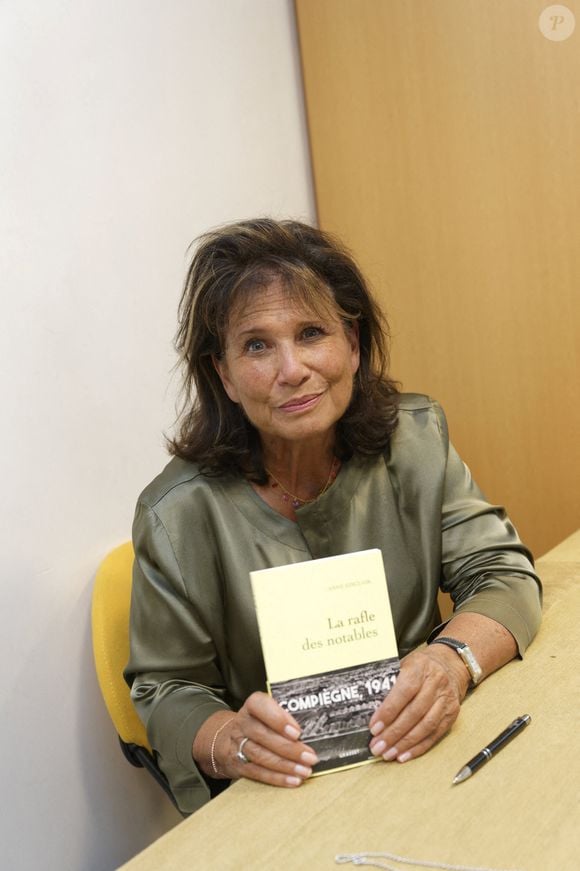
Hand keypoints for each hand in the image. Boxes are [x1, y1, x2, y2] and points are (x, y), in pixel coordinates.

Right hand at [196, 692, 318, 788]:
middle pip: (263, 735)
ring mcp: (238, 744)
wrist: (226, 739)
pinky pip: (257, 773)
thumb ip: (285, 716)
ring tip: (305, 771)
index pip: (259, 705)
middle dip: (289, 748)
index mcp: (252, 706)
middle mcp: (243, 723)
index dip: (278, 718)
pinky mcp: (238, 764)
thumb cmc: (259, 723)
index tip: (296, 731)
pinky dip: (277, 778)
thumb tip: (313, 729)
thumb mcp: (268, 712)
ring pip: (261, 756)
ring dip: (286, 766)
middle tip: (310, 756)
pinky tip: (293, 780)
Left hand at [368, 645, 467, 763]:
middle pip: (414, 712)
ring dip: (405, 743)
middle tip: (378, 746)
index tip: (374, 727)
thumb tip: (368, 705)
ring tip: (389, 754)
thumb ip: (389, 682)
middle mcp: (436, 683)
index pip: (404, 692)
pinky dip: (419, 747)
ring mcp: (446, 699)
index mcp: (420, 667)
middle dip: (394, 733)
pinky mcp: (452, 714)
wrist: (450, 664)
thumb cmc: (420, 666)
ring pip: (426, 726)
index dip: (388, 711)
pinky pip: (435, 734)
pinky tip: (404, 755)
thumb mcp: (404, 665)